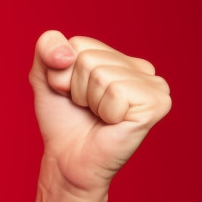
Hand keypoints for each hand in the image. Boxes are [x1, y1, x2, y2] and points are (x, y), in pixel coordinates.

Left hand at [30, 30, 170, 194]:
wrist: (68, 158)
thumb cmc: (63, 119)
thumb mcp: (44, 76)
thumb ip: (47, 47)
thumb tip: (67, 54)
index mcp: (119, 57)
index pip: (79, 43)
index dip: (63, 72)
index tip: (70, 93)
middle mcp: (142, 68)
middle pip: (88, 58)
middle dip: (75, 87)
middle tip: (84, 108)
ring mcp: (154, 85)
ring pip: (101, 74)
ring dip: (88, 100)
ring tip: (98, 116)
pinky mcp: (157, 103)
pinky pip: (116, 91)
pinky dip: (104, 110)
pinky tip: (112, 123)